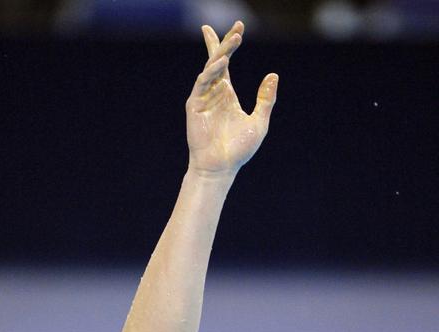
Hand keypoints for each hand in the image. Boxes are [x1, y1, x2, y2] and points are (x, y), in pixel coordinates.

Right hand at [186, 21, 277, 177]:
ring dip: (221, 53)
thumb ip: (265, 99)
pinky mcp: (195, 106)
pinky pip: (202, 84)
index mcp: (227, 94)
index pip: (226, 63)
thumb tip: (273, 75)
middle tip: (238, 26)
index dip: (230, 45)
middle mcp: (213, 93)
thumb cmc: (238, 150)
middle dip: (225, 42)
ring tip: (234, 41)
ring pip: (210, 69)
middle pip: (217, 60)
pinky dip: (211, 72)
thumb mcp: (259, 122)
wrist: (221, 168)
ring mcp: (203, 98)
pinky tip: (221, 63)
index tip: (239, 28)